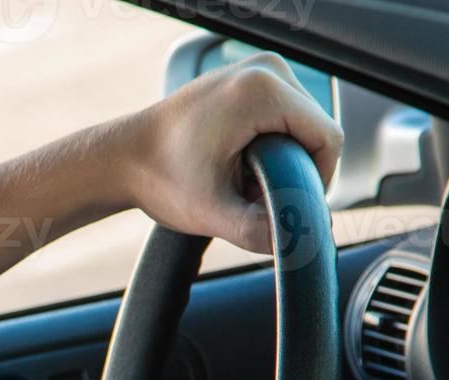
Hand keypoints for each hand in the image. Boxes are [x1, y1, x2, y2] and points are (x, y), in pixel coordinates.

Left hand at [123, 52, 344, 252]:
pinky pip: (283, 117)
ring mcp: (256, 70)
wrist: (120, 159)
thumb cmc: (157, 177)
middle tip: (250, 194)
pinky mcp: (247, 80)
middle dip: (294, 171)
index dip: (314, 181)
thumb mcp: (212, 213)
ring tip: (239, 180)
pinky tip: (237, 164)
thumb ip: (261, 231)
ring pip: (302, 126)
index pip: (327, 140)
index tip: (280, 204)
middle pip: (316, 131)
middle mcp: (264, 69)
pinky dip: (269, 146)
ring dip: (282, 160)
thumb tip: (303, 242)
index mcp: (262, 91)